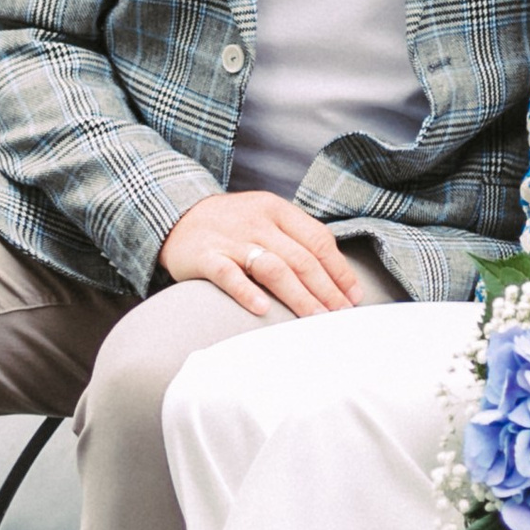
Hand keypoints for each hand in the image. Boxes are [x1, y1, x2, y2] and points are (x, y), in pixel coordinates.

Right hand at [159, 190, 366, 319]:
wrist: (176, 216)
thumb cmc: (231, 225)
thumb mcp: (265, 218)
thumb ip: (295, 239)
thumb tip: (335, 276)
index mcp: (276, 210)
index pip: (318, 239)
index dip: (339, 270)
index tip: (354, 297)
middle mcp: (257, 222)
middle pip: (300, 258)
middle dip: (326, 290)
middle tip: (341, 316)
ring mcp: (230, 239)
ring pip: (272, 268)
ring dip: (298, 296)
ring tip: (315, 319)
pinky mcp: (205, 256)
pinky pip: (228, 275)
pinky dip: (246, 292)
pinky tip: (262, 310)